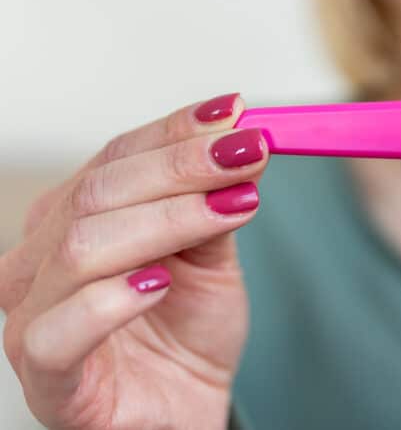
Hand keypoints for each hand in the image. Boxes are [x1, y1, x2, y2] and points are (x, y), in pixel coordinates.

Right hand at [1, 94, 267, 429]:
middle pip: (100, 192)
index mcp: (74, 219)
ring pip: (83, 247)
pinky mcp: (47, 377)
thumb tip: (242, 137)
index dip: (176, 130)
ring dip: (169, 218)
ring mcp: (35, 317)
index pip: (116, 156)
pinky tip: (161, 282)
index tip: (237, 113)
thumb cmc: (188, 331)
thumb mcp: (212, 254)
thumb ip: (215, 201)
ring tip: (234, 205)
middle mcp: (41, 261)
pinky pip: (60, 331)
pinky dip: (113, 299)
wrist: (187, 405)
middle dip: (183, 166)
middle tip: (250, 153)